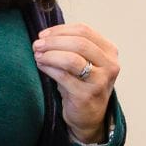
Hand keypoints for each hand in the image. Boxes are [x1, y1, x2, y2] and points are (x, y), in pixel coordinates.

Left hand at [33, 22, 119, 143]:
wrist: (89, 115)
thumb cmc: (82, 84)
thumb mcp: (84, 61)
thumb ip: (71, 45)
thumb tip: (44, 36)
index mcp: (109, 51)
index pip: (84, 31)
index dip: (60, 30)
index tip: (43, 34)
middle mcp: (109, 65)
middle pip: (79, 43)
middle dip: (54, 42)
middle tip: (37, 45)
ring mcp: (100, 81)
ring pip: (72, 59)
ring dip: (50, 55)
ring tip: (37, 55)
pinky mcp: (86, 95)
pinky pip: (63, 76)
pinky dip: (49, 68)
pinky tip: (41, 66)